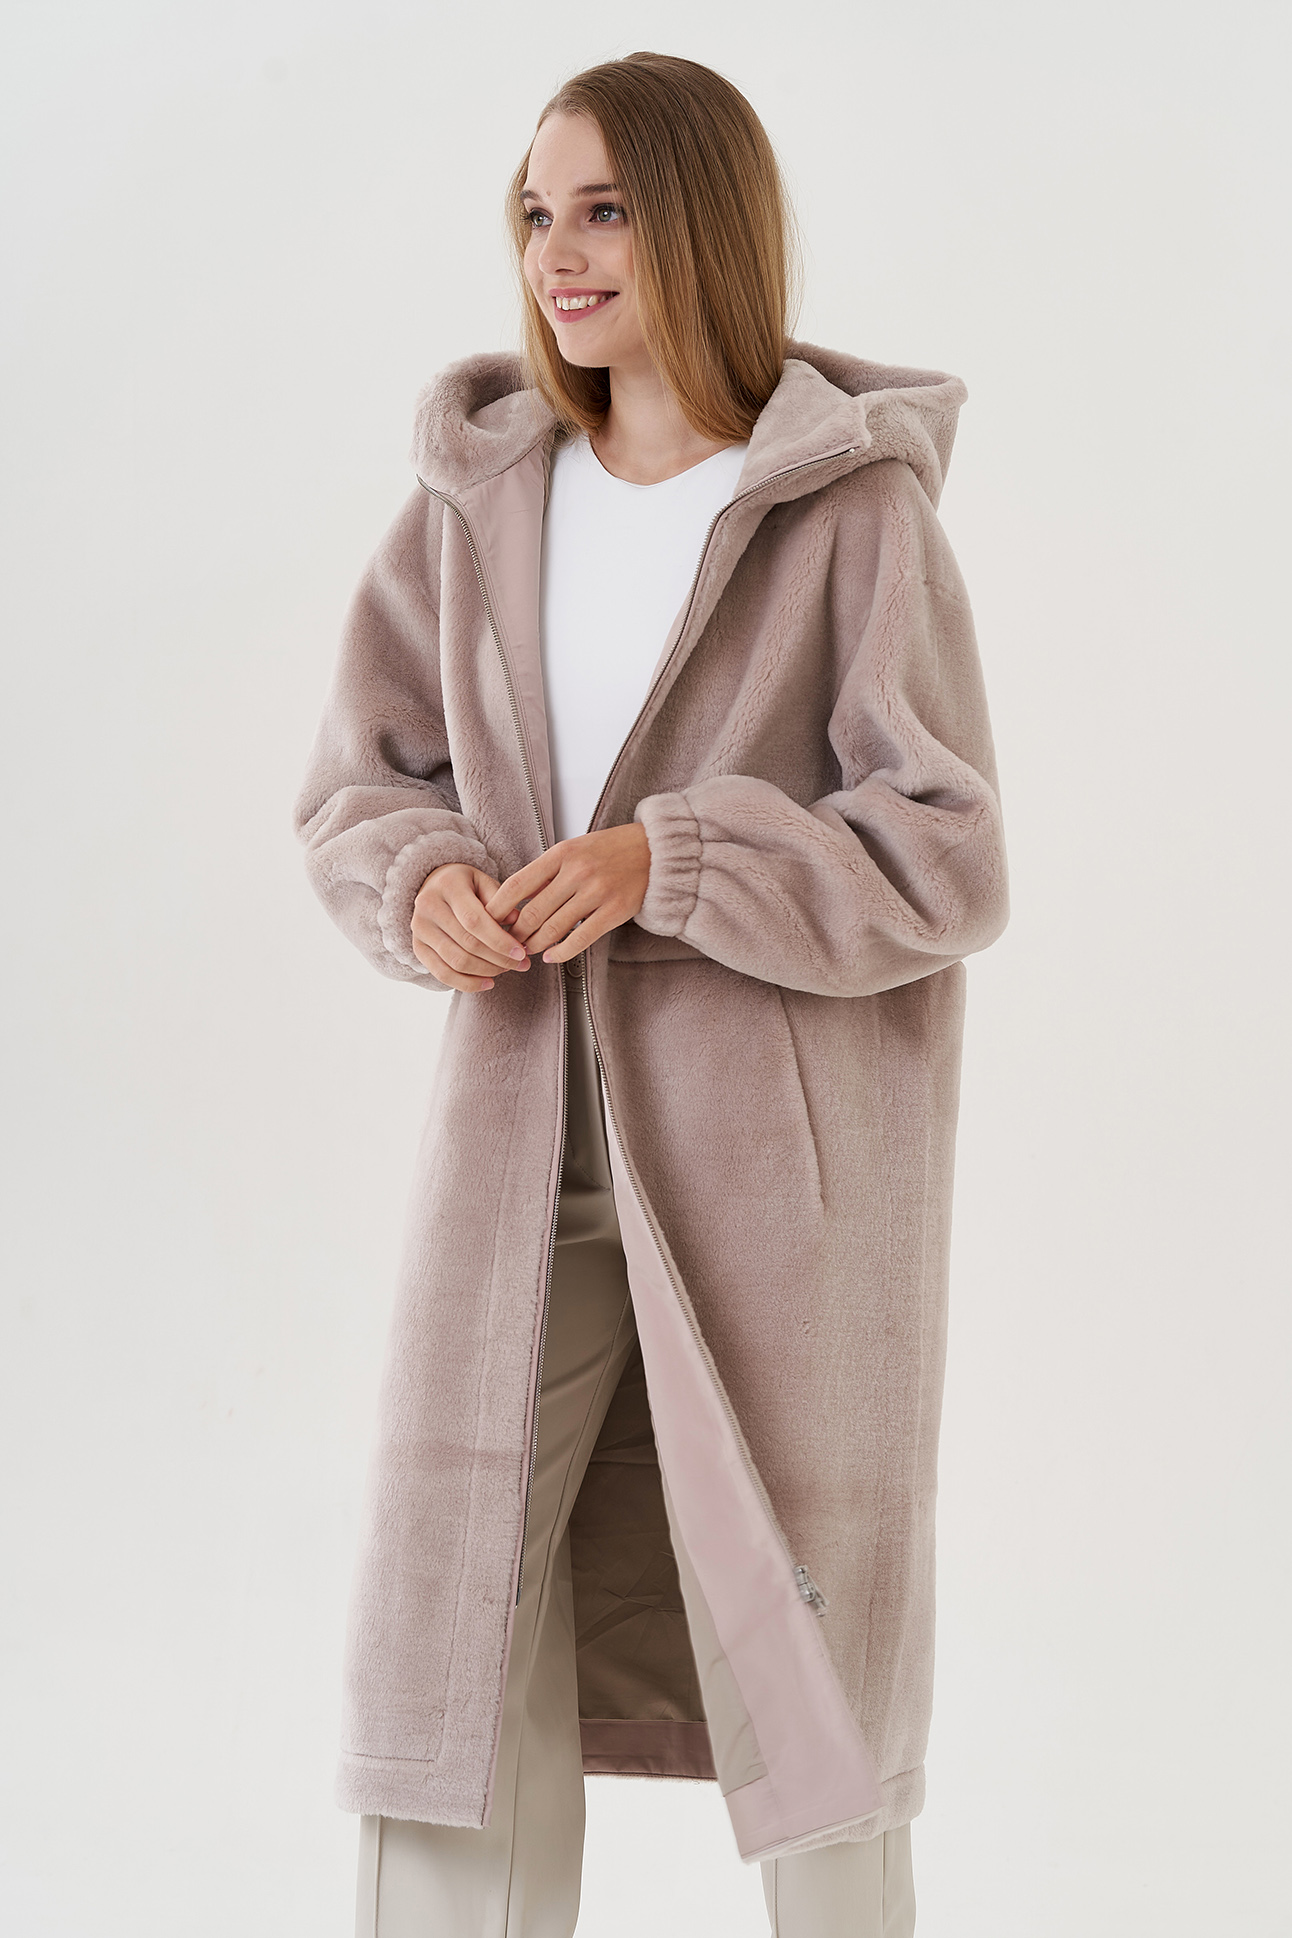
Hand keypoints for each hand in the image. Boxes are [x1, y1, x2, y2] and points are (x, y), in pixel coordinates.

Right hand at [411, 864, 530, 990]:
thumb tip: (517, 921)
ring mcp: (419, 929)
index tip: (521, 953)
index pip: (474, 921)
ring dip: (486, 971)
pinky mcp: (418, 947)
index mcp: (447, 886)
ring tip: (507, 970)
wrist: (434, 886)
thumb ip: (500, 900)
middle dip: (498, 959)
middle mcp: (428, 906)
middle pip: (467, 943)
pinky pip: (442, 974)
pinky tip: (488, 983)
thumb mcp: (485, 883)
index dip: (499, 941)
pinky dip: (467, 984)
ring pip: (456, 962)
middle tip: (521, 965)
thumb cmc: (467, 886)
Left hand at [484, 823, 650, 963]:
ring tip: (527, 949)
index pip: (518, 884)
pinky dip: (560, 952)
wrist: (654, 852)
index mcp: (562, 854)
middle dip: (516, 932)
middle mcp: (577, 872)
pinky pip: (579, 939)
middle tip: (508, 941)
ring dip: (535, 944)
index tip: (489, 920)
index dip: (498, 906)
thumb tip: (515, 900)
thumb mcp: (573, 850)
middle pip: (532, 912)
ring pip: (553, 928)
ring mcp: (596, 892)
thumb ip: (547, 872)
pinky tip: (551, 956)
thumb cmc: (608, 851)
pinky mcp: (614, 911)